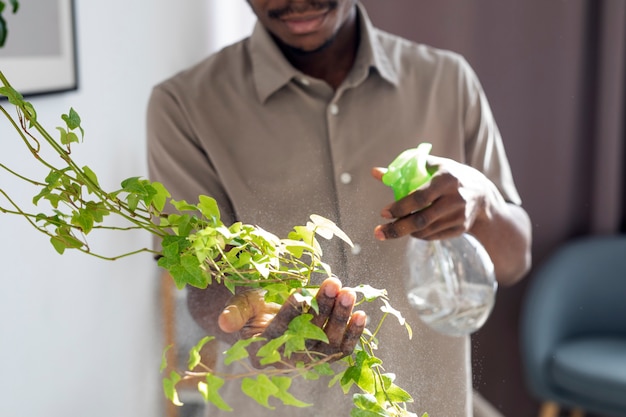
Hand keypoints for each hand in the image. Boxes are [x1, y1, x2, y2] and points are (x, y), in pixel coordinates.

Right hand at [217, 277, 365, 367]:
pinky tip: (362, 314)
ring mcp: (310, 360)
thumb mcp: (241, 306)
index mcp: (262, 352)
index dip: (290, 313)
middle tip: (333, 283)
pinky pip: (343, 349)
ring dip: (341, 317)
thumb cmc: (253, 310)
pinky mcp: (327, 355)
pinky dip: (354, 333)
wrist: (268, 319)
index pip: (279, 332)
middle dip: (322, 308)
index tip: (300, 293)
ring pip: (329, 341)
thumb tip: (223, 322)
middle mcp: (288, 361)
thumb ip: (235, 313)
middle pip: (308, 335)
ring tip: (349, 292)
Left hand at [372, 155, 506, 240]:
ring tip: (391, 230)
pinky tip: (410, 230)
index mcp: (447, 178)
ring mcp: (459, 216)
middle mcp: (455, 198)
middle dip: (397, 228)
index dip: (400, 207)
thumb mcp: (432, 167)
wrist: (482, 195)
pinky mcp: (461, 229)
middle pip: (422, 219)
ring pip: (426, 230)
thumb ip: (404, 169)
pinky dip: (418, 235)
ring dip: (405, 232)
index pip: (420, 197)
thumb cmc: (450, 176)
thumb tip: (375, 172)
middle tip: (378, 232)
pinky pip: (433, 236)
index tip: (383, 212)